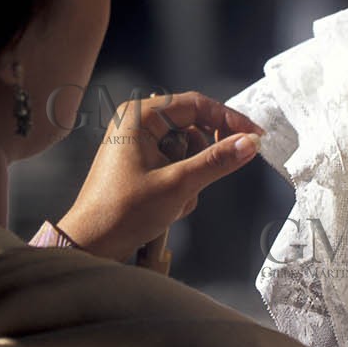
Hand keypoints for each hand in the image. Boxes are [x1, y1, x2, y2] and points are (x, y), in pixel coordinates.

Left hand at [57, 91, 263, 262]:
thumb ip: (216, 161)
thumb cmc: (122, 211)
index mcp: (139, 116)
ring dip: (193, 177)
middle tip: (213, 175)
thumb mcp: (178, 185)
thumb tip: (247, 144)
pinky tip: (170, 205)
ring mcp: (138, 144)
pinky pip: (176, 166)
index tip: (254, 136)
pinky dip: (182, 186)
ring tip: (178, 199)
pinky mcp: (141, 164)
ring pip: (187, 150)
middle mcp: (137, 123)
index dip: (229, 120)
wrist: (93, 242)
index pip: (196, 104)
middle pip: (193, 127)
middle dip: (204, 157)